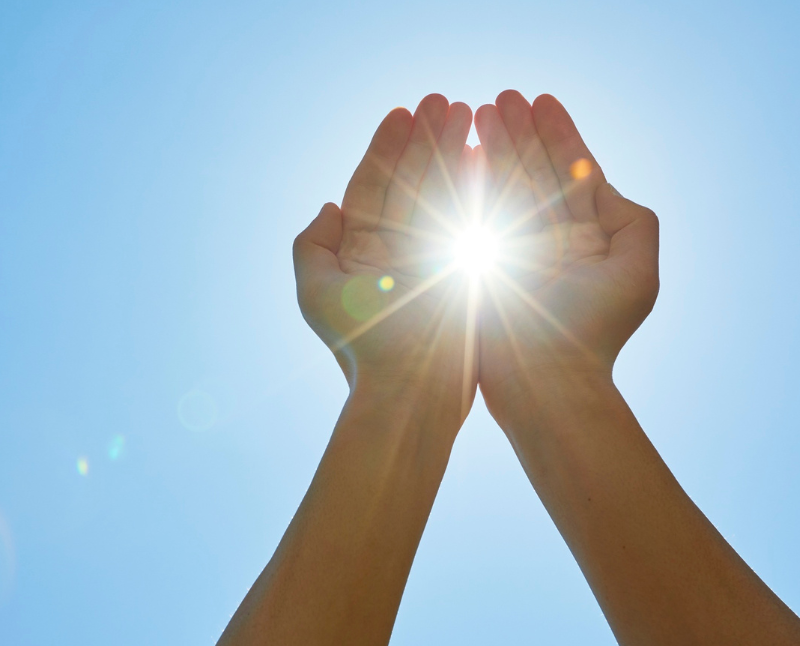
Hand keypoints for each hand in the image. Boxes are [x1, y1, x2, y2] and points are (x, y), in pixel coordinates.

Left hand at [294, 94, 476, 422]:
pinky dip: (477, 186)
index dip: (386, 147)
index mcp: (362, 251)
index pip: (372, 185)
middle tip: (445, 100)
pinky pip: (471, 219)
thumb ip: (312, 247)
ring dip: (453, 152)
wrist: (411, 391)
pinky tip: (487, 155)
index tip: (402, 112)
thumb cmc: (363, 347)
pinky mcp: (466, 270)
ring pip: (442, 193)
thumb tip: (328, 207)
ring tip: (469, 114)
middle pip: (411, 180)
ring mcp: (433, 257)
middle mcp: (397, 250)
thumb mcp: (317, 294)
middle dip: (426, 139)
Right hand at [469, 91, 659, 415]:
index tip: (541, 100)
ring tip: (479, 110)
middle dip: (519, 131)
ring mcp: (514, 249)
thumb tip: (603, 185)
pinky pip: (477, 212)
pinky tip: (464, 150)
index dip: (558, 133)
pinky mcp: (482, 263)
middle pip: (534, 171)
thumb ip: (633, 222)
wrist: (544, 380)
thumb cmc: (591, 331)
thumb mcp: (636, 272)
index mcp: (588, 238)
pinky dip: (471, 180)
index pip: (573, 172)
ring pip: (504, 184)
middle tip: (500, 97)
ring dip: (493, 146)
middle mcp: (550, 239)